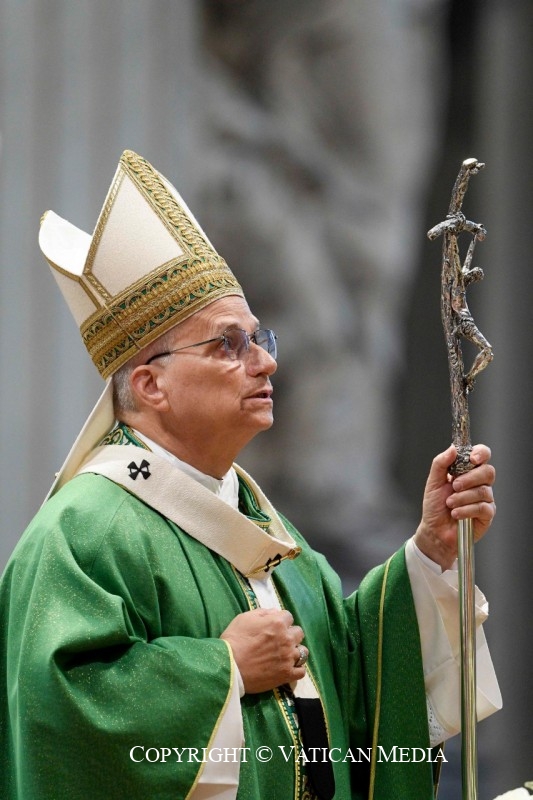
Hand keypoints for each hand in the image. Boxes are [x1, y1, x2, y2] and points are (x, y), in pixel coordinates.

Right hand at [220, 608, 306, 692]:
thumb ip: (263, 613)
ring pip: (303, 652)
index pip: (288, 617)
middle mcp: (287, 639)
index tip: (274, 627)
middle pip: (299, 633)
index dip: (281, 621)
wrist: (229, 666)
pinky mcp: (287, 674)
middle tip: (279, 641)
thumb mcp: (245, 618)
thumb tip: (274, 612)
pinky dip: (297, 669)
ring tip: (285, 656)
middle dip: (290, 634)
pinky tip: (289, 668)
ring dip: (295, 652)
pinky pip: (301, 671)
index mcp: (278, 623)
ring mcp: (289, 658)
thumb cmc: (234, 640)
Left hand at [413, 443, 495, 570]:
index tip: (472, 458)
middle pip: (488, 471)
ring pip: (483, 491)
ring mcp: (485, 498)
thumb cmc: (435, 506)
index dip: (481, 453)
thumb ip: (441, 463)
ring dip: (462, 497)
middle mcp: (479, 483)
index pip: (482, 455)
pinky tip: (456, 514)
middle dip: (469, 478)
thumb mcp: (433, 482)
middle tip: (454, 486)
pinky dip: (466, 510)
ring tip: (450, 504)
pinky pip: (483, 507)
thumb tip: (453, 448)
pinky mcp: (487, 515)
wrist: (434, 530)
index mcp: (468, 471)